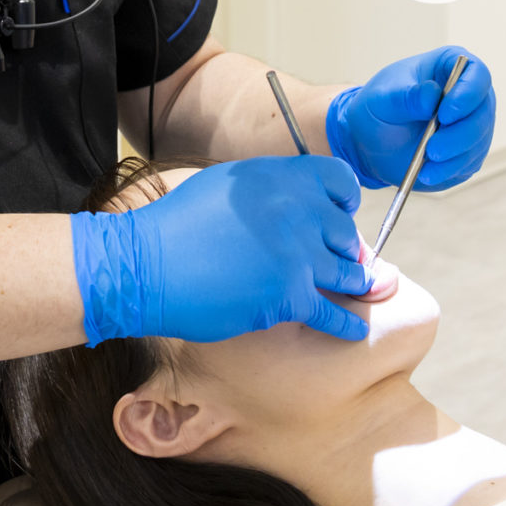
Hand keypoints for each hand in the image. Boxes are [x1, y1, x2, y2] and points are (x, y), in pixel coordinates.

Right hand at [73, 155, 372, 343]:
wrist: (144, 266)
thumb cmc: (177, 227)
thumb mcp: (227, 186)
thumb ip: (270, 190)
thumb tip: (303, 207)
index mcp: (279, 176)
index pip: (341, 180)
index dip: (344, 201)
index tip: (340, 216)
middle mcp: (296, 209)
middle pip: (346, 232)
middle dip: (343, 248)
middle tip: (339, 260)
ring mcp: (296, 253)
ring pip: (348, 271)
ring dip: (354, 283)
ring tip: (360, 289)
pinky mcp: (289, 295)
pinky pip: (333, 313)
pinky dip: (347, 323)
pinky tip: (355, 328)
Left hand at [326, 46, 495, 191]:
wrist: (372, 141)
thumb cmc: (378, 108)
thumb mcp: (381, 99)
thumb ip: (405, 96)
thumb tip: (431, 95)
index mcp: (450, 66)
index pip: (477, 74)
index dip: (468, 94)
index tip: (445, 114)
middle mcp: (468, 94)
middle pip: (483, 112)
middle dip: (460, 134)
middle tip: (432, 149)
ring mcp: (472, 123)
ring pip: (479, 141)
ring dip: (453, 156)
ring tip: (424, 164)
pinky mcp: (468, 151)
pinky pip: (469, 162)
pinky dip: (449, 171)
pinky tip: (427, 173)